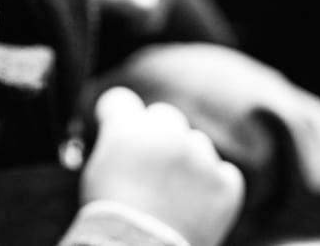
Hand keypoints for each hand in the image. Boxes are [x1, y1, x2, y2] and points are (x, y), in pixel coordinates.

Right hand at [80, 87, 244, 245]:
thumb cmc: (110, 218)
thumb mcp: (95, 171)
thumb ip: (112, 144)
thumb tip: (119, 139)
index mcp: (128, 128)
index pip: (121, 101)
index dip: (117, 116)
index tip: (117, 129)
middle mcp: (167, 133)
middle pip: (164, 116)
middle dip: (157, 134)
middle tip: (149, 164)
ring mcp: (200, 158)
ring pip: (196, 142)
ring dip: (187, 158)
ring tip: (173, 191)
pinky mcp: (225, 184)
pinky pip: (223, 172)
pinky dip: (212, 184)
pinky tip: (196, 202)